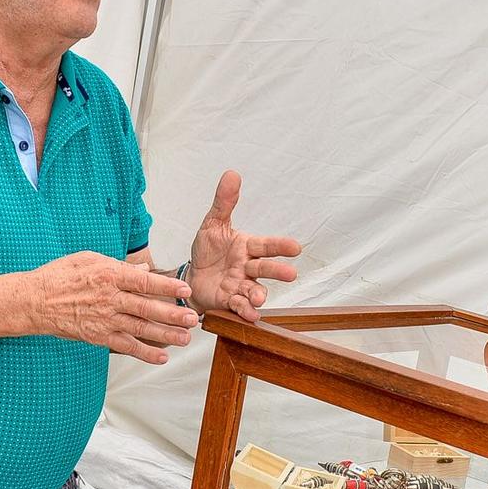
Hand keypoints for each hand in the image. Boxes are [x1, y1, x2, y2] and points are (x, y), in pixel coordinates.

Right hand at [31, 251, 197, 364]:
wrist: (34, 301)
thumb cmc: (60, 276)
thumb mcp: (89, 259)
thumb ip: (119, 266)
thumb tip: (143, 270)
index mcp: (109, 275)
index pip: (144, 282)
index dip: (166, 287)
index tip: (184, 291)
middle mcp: (109, 298)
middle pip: (146, 307)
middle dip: (172, 314)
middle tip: (192, 319)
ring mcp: (104, 319)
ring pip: (140, 328)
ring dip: (165, 335)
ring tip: (185, 338)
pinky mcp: (98, 336)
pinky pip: (125, 346)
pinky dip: (144, 353)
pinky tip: (161, 357)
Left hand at [186, 170, 302, 322]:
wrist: (191, 277)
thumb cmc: (207, 251)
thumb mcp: (212, 224)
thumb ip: (224, 202)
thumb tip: (232, 174)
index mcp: (247, 247)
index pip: (266, 245)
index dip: (280, 246)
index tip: (295, 247)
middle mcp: (247, 267)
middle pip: (265, 268)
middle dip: (277, 271)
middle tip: (291, 274)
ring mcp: (240, 285)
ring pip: (255, 289)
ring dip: (259, 294)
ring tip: (259, 297)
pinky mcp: (230, 301)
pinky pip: (240, 306)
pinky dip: (246, 310)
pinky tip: (251, 314)